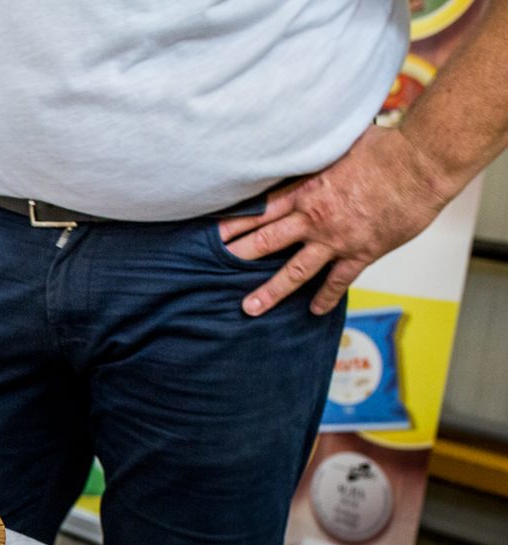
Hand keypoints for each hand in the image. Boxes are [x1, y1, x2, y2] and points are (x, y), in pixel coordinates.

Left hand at [217, 125, 454, 315]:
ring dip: (270, 291)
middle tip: (214, 267)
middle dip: (238, 255)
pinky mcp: (361, 252)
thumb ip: (316, 154)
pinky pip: (337, 281)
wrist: (423, 163)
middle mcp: (315, 219)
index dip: (234, 223)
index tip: (214, 234)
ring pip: (294, 271)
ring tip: (249, 308)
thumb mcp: (339, 144)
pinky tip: (314, 310)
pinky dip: (325, 297)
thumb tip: (301, 141)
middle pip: (266, 241)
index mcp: (307, 191)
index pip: (260, 210)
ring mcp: (336, 239)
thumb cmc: (387, 147)